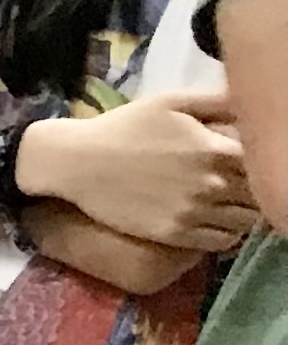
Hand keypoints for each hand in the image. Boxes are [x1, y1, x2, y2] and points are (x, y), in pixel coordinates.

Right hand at [30, 91, 255, 253]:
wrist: (77, 162)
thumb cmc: (124, 127)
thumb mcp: (170, 102)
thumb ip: (217, 102)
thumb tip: (252, 105)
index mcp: (215, 149)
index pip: (266, 164)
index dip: (264, 164)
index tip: (250, 163)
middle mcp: (211, 183)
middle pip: (259, 195)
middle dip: (255, 190)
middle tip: (240, 186)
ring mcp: (193, 212)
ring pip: (245, 222)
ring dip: (243, 213)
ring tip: (231, 205)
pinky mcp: (175, 234)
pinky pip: (222, 242)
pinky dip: (228, 234)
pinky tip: (216, 222)